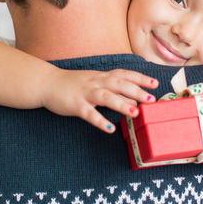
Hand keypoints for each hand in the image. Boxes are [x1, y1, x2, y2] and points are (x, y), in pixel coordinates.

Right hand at [40, 68, 157, 132]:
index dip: (140, 78)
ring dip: (121, 103)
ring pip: (105, 96)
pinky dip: (100, 121)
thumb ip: (114, 89)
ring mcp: (85, 93)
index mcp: (101, 77)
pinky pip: (89, 113)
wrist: (47, 83)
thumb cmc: (73, 84)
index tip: (155, 83)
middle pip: (119, 84)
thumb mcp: (95, 83)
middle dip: (136, 90)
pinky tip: (110, 128)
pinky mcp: (75, 105)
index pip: (124, 74)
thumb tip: (134, 97)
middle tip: (151, 99)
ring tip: (134, 112)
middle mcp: (96, 82)